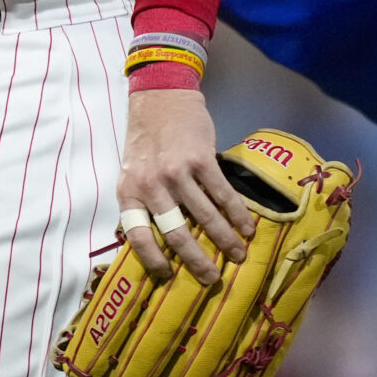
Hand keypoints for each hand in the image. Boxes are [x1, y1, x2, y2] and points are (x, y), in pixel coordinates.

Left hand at [117, 88, 253, 285]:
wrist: (161, 98)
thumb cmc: (146, 141)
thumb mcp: (131, 173)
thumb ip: (142, 202)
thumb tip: (158, 241)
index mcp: (129, 192)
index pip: (138, 235)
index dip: (153, 259)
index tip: (168, 276)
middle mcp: (151, 185)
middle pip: (176, 233)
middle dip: (198, 260)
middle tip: (213, 278)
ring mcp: (177, 172)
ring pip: (205, 216)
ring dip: (225, 239)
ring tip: (238, 255)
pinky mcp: (201, 160)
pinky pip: (222, 194)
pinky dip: (237, 214)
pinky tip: (247, 227)